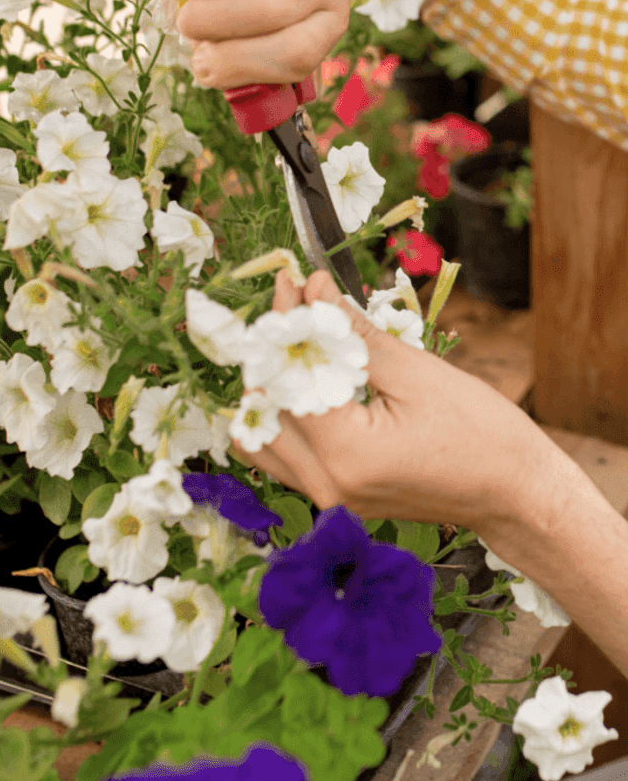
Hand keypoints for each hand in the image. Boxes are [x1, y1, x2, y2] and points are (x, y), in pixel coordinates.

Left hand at [229, 268, 552, 541]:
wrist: (516, 494)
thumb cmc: (482, 433)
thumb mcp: (415, 372)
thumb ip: (353, 333)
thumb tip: (313, 288)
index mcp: (347, 454)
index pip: (289, 378)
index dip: (286, 325)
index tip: (293, 283)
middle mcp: (327, 484)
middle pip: (264, 409)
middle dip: (272, 351)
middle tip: (291, 305)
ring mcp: (329, 498)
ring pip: (265, 438)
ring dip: (271, 384)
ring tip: (294, 338)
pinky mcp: (335, 498)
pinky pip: (286, 455)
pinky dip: (285, 415)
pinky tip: (305, 378)